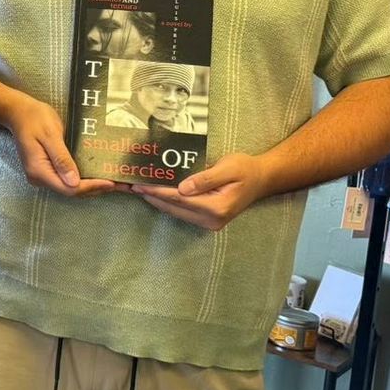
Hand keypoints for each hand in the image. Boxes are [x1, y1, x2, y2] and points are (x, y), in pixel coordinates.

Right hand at [2, 92, 115, 198]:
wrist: (18, 113)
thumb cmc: (34, 119)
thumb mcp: (50, 135)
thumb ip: (62, 159)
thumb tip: (74, 182)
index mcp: (39, 171)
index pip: (69, 188)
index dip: (91, 187)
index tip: (111, 182)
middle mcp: (39, 178)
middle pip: (71, 191)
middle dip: (95, 189)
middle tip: (119, 184)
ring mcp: (42, 176)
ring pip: (70, 188)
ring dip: (91, 186)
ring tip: (113, 182)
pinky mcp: (46, 171)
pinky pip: (66, 180)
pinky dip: (83, 180)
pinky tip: (96, 176)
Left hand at [133, 152, 272, 230]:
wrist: (262, 179)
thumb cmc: (246, 169)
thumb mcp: (229, 167)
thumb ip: (206, 178)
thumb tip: (182, 189)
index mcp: (217, 207)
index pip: (179, 199)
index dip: (156, 191)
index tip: (137, 184)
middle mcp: (212, 220)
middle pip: (173, 207)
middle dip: (150, 196)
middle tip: (128, 186)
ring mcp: (209, 222)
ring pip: (175, 211)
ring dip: (155, 200)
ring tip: (135, 188)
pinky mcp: (206, 220)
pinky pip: (181, 211)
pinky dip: (166, 202)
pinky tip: (153, 193)